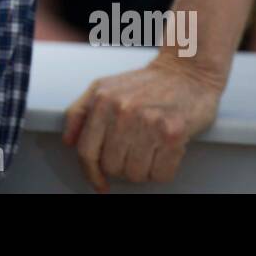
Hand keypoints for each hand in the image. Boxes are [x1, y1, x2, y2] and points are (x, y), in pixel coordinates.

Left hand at [62, 55, 222, 192]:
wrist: (186, 72)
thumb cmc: (145, 84)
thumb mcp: (103, 87)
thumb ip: (79, 111)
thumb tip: (68, 141)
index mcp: (102, 100)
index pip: (86, 151)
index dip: (90, 173)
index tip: (98, 183)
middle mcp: (123, 111)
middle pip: (112, 167)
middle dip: (122, 166)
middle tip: (134, 152)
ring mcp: (148, 122)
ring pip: (135, 174)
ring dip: (143, 169)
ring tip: (150, 148)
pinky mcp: (173, 133)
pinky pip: (161, 174)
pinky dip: (163, 170)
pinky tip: (165, 152)